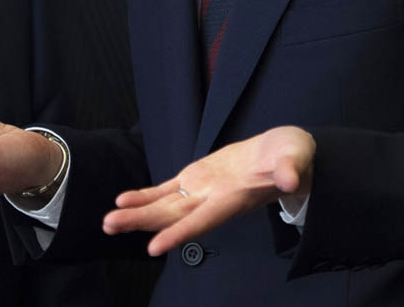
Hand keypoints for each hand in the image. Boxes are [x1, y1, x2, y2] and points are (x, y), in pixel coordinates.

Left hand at [102, 126, 313, 255]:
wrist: (284, 154)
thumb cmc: (291, 156)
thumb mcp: (295, 158)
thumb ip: (291, 169)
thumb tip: (291, 179)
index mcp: (234, 198)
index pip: (203, 221)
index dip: (179, 234)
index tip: (154, 248)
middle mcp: (213, 200)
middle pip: (173, 217)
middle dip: (141, 222)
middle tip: (109, 227)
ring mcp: (202, 190)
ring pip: (165, 206)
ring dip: (137, 213)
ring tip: (108, 221)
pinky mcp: (197, 177)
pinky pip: (167, 190)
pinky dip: (145, 196)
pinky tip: (123, 201)